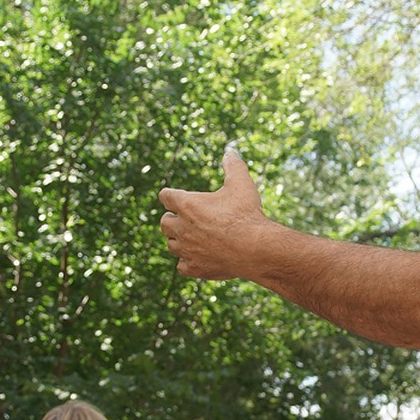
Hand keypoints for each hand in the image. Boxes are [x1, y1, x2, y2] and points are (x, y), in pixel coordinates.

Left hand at [159, 148, 272, 279]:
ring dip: (178, 240)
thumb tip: (230, 151)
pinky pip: (181, 266)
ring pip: (171, 245)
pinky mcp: (194, 268)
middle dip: (173, 219)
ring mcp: (186, 250)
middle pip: (164, 222)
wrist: (255, 248)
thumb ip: (233, 166)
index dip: (171, 195)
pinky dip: (187, 262)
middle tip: (184, 218)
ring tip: (191, 237)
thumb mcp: (242, 184)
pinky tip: (197, 258)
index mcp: (187, 205)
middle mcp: (181, 227)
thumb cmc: (247, 214)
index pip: (166, 196)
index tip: (174, 197)